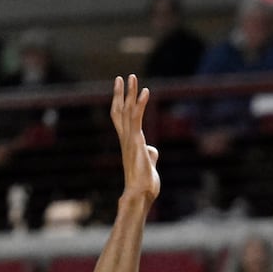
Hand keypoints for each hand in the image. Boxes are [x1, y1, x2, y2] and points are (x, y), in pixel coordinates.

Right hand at [110, 74, 159, 201]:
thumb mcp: (149, 164)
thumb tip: (152, 150)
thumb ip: (150, 153)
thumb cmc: (144, 184)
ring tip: (132, 77)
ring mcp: (130, 140)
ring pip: (128, 111)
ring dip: (131, 93)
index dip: (120, 102)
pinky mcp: (137, 142)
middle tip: (124, 77)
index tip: (121, 89)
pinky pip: (137, 119)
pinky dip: (141, 104)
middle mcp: (126, 139)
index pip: (121, 118)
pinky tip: (146, 92)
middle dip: (122, 93)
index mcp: (128, 142)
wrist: (140, 194)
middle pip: (121, 111)